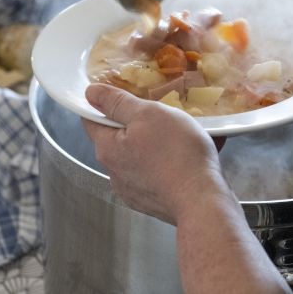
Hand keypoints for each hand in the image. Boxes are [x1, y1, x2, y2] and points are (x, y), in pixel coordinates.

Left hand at [82, 83, 232, 224]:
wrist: (202, 200)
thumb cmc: (176, 153)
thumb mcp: (148, 114)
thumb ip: (118, 102)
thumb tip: (91, 92)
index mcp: (107, 148)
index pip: (91, 120)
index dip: (103, 104)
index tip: (121, 96)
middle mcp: (113, 172)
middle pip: (117, 139)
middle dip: (135, 125)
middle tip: (160, 115)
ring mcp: (131, 190)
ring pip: (136, 157)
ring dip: (151, 145)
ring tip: (179, 138)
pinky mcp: (150, 201)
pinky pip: (152, 174)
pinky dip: (163, 164)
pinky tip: (183, 159)